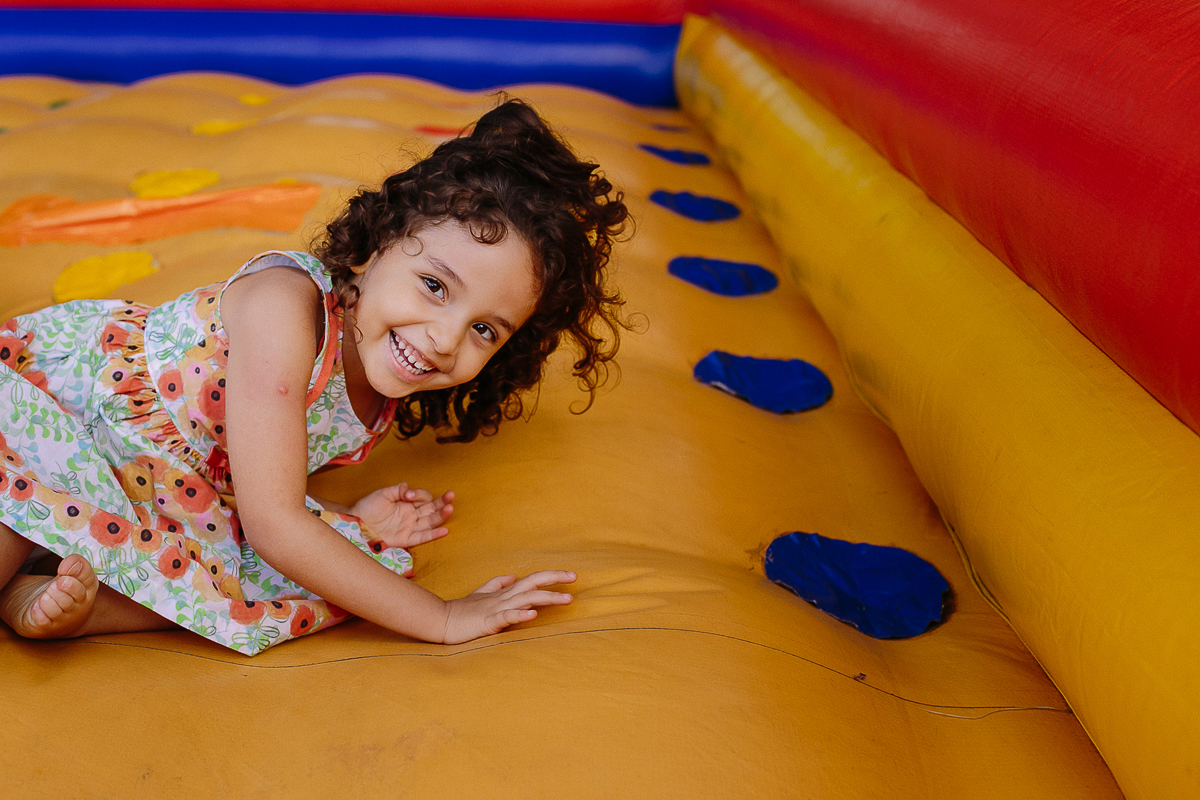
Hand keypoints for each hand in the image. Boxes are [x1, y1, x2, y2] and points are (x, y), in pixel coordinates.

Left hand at [349, 483, 453, 548]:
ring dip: (441, 515)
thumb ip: (397, 489)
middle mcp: (410, 514)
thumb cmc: (366, 508)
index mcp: (406, 502)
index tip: (407, 495)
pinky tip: (445, 530)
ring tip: (450, 508)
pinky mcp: (405, 539)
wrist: (354, 525)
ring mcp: (409, 526)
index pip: (421, 497)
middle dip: (441, 501)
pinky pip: (422, 537)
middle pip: (431, 508)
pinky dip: (433, 534)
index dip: (418, 494)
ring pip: (429, 521)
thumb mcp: (382, 494)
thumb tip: (409, 488)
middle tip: (451, 495)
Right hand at [442, 571, 576, 643]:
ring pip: (526, 598)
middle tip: (575, 577)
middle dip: (555, 579)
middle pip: (533, 583)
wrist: (439, 620)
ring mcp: (496, 608)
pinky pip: (507, 617)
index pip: (532, 579)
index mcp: (504, 592)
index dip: (551, 576)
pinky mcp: (488, 621)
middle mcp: (504, 597)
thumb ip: (496, 584)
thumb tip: (512, 576)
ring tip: (567, 599)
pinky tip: (533, 615)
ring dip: (548, 598)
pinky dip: (521, 615)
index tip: (571, 576)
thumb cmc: (461, 611)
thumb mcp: (480, 595)